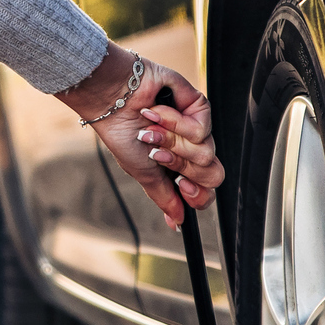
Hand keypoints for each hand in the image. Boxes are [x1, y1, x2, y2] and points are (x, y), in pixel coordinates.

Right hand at [59, 43, 224, 228]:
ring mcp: (196, 127)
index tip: (181, 186)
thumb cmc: (121, 134)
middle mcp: (190, 148)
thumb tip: (176, 222)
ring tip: (150, 129)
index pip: (205, 189)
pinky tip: (155, 113)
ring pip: (207, 152)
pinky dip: (174, 123)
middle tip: (157, 154)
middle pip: (212, 174)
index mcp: (178, 166)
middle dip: (181, 165)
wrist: (112, 102)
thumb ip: (164, 196)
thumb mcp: (142, 172)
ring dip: (171, 143)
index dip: (198, 194)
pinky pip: (202, 128)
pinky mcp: (198, 106)